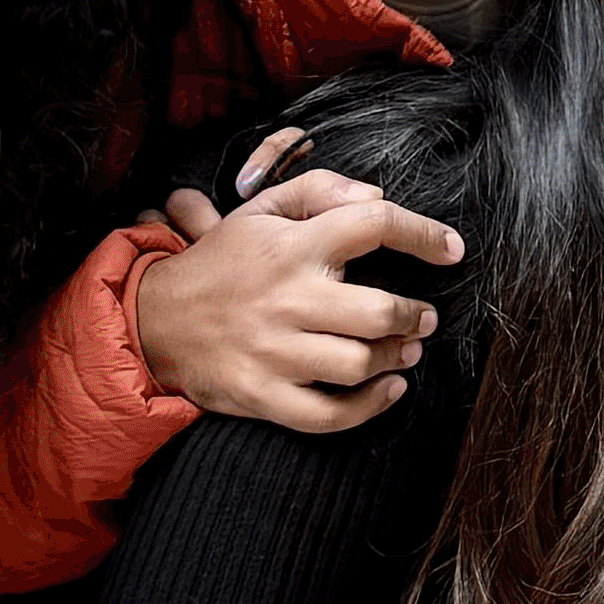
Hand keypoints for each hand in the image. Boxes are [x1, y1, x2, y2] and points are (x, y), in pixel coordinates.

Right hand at [129, 144, 462, 429]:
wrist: (152, 319)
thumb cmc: (222, 263)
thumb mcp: (260, 210)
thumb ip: (320, 190)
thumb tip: (376, 196)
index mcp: (292, 246)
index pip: (372, 224)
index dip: (423, 235)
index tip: (451, 250)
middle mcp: (287, 298)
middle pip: (378, 312)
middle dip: (414, 317)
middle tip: (423, 318)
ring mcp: (273, 351)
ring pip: (358, 364)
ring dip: (396, 359)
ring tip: (406, 351)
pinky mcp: (262, 394)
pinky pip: (328, 413)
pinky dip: (369, 406)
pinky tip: (389, 390)